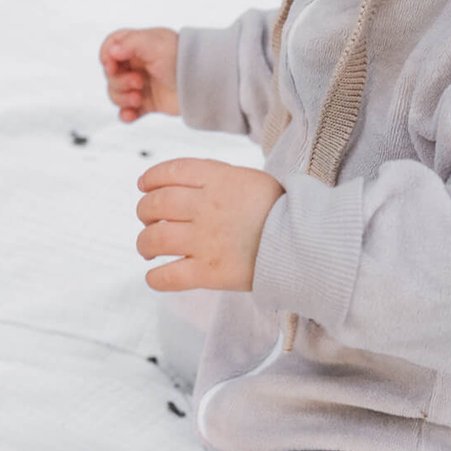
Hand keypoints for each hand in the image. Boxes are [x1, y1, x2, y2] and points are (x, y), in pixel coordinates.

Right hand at [100, 27, 179, 122]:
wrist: (204, 83)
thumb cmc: (182, 58)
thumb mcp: (156, 44)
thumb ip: (130, 43)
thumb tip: (111, 51)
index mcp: (137, 46)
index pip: (110, 48)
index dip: (107, 57)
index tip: (113, 65)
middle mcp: (137, 65)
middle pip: (110, 75)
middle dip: (119, 81)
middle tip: (139, 82)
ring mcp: (141, 85)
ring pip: (115, 94)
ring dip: (122, 98)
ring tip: (138, 99)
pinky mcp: (148, 103)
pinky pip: (127, 112)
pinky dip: (126, 115)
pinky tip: (131, 115)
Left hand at [136, 158, 284, 291]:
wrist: (306, 242)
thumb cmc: (283, 211)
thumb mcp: (250, 180)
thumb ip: (219, 180)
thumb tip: (189, 185)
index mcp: (218, 179)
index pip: (171, 171)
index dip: (151, 178)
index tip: (144, 186)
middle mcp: (206, 206)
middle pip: (156, 204)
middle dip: (145, 212)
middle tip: (148, 220)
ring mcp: (205, 240)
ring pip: (154, 240)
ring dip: (144, 245)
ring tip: (147, 250)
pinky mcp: (210, 272)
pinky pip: (168, 277)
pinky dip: (156, 278)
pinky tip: (156, 277)